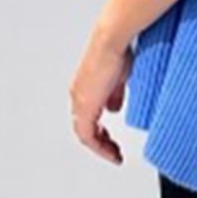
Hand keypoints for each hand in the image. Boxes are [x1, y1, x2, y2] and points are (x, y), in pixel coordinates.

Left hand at [69, 29, 133, 165]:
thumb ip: (114, 95)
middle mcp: (78, 96)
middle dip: (100, 143)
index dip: (99, 133)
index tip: (110, 141)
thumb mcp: (118, 78)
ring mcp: (80, 101)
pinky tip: (111, 151)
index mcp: (84, 90)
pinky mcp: (86, 106)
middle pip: (84, 129)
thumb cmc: (116, 52)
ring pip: (85, 134)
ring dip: (100, 147)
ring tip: (113, 154)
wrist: (111, 43)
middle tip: (112, 152)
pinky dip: (99, 146)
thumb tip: (114, 108)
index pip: (87, 118)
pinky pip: (88, 135)